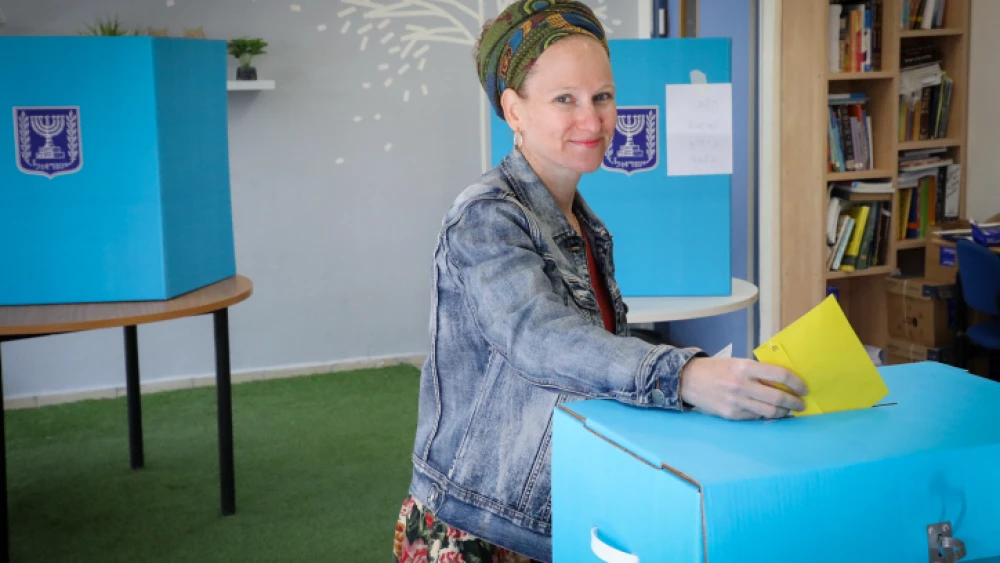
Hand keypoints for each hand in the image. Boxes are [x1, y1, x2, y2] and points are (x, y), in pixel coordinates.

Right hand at [678, 357, 807, 419]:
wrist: (688, 380)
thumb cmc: (717, 368)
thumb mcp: (737, 362)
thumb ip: (758, 372)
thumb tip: (783, 383)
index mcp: (745, 367)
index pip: (780, 376)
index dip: (797, 383)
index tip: (804, 388)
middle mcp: (741, 385)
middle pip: (778, 398)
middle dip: (794, 403)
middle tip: (801, 404)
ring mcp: (736, 402)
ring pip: (769, 412)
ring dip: (784, 413)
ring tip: (789, 411)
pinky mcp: (731, 415)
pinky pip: (756, 418)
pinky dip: (767, 416)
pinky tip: (770, 414)